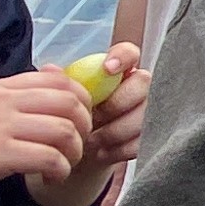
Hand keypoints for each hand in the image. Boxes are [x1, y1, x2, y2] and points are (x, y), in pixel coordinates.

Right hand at [0, 71, 94, 205]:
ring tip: (63, 166)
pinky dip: (60, 170)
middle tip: (75, 147)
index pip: (57, 78)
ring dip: (75, 151)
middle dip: (84, 125)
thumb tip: (36, 101)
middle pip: (70, 99)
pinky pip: (48, 157)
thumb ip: (2, 105)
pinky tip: (50, 179)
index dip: (80, 100)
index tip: (76, 123)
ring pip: (64, 128)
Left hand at [62, 42, 149, 183]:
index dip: (122, 58)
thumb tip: (50, 69)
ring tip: (91, 142)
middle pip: (143, 83)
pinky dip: (120, 149)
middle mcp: (140, 85)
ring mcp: (151, 109)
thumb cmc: (79, 117)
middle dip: (115, 104)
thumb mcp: (68, 100)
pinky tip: (103, 153)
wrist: (87, 150)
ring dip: (114, 131)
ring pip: (144, 115)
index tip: (107, 69)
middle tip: (93, 118)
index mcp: (119, 69)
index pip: (129, 52)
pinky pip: (143, 140)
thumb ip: (64, 83)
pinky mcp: (154, 134)